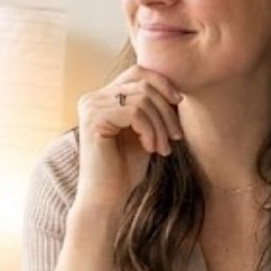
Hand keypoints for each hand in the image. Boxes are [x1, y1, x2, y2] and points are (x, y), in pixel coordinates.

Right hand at [73, 65, 183, 213]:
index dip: (163, 83)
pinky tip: (151, 149)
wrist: (106, 198)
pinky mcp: (93, 119)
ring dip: (161, 125)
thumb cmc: (124, 169)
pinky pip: (135, 112)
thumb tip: (176, 89)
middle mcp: (92, 98)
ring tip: (164, 148)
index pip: (138, 72)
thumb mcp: (144, 132)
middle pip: (142, 82)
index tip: (179, 104)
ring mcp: (91, 106)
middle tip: (176, 136)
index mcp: (102, 97)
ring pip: (142, 98)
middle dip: (166, 109)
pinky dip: (150, 131)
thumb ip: (152, 109)